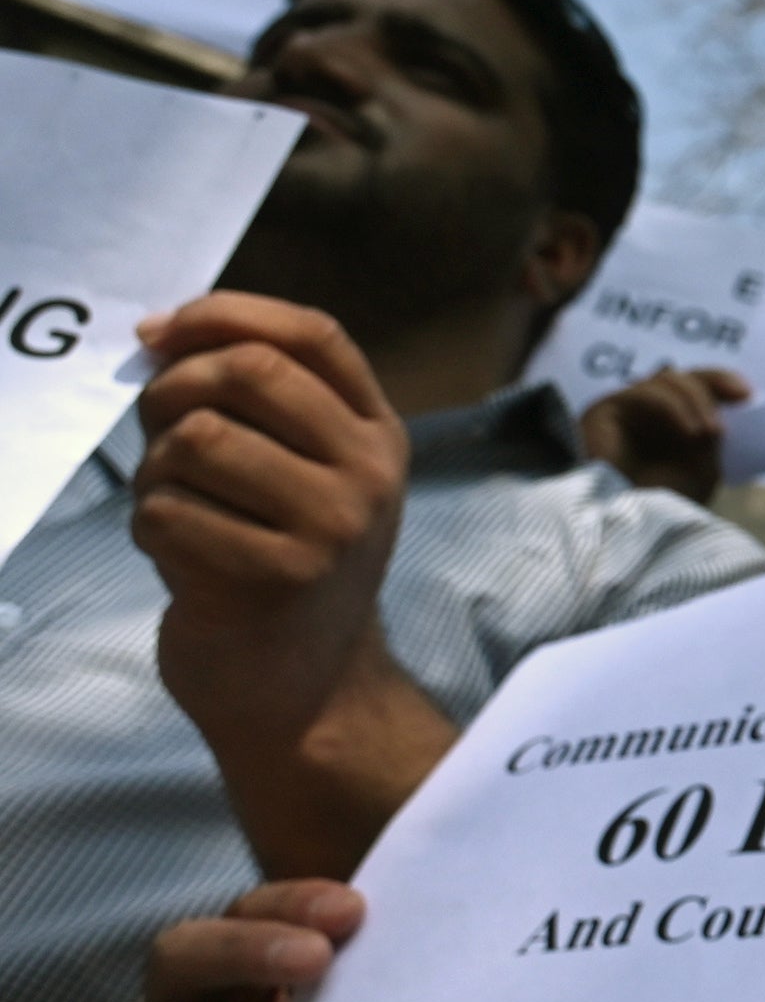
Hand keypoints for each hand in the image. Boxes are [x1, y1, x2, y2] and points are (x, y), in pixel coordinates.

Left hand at [134, 292, 411, 752]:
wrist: (306, 689)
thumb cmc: (283, 565)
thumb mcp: (304, 476)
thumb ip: (255, 405)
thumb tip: (163, 335)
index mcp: (378, 437)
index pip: (312, 336)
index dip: (227, 312)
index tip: (161, 330)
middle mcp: (367, 477)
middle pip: (248, 373)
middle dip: (175, 388)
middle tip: (156, 431)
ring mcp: (328, 529)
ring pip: (196, 439)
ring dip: (155, 471)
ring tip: (173, 507)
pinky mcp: (273, 579)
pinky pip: (166, 512)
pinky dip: (148, 528)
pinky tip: (177, 557)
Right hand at [579, 366, 749, 503]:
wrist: (630, 531)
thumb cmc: (665, 509)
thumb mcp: (702, 468)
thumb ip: (709, 435)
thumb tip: (719, 403)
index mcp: (669, 427)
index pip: (693, 388)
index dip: (719, 382)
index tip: (747, 394)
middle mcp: (644, 415)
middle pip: (680, 377)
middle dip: (711, 389)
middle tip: (731, 413)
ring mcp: (624, 412)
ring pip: (665, 380)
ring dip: (696, 401)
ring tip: (710, 434)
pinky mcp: (603, 412)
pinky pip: (643, 393)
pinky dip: (674, 406)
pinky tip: (691, 431)